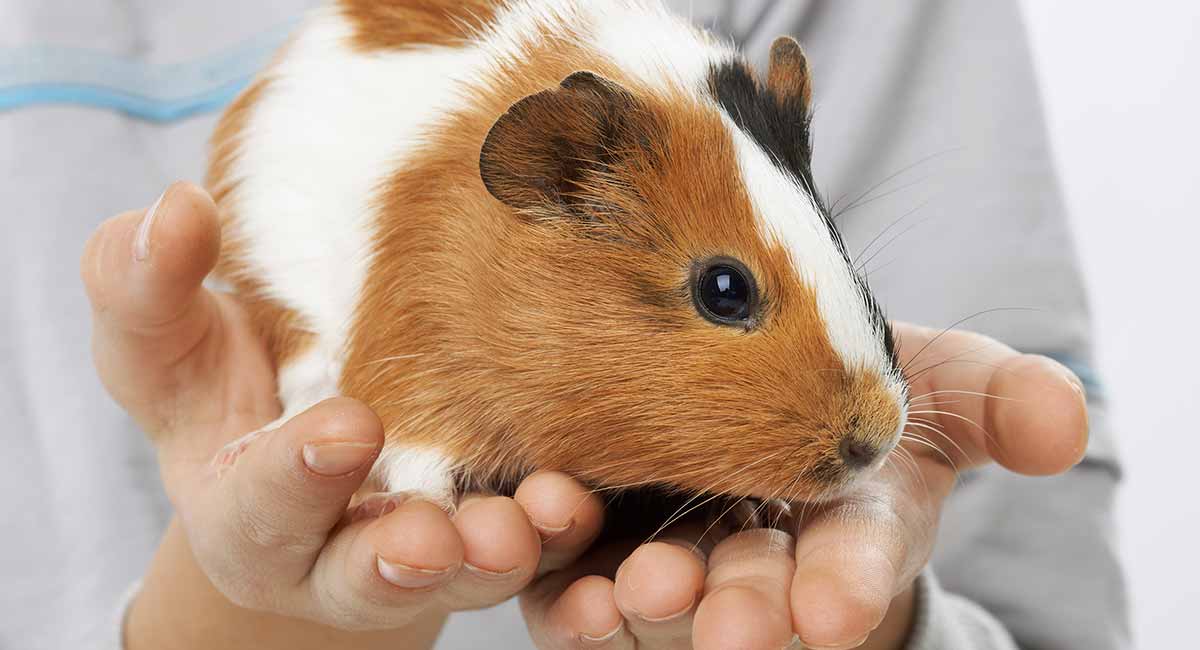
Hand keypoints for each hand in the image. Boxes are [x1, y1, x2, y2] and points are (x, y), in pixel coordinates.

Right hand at [82, 182, 606, 648]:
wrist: (309, 419)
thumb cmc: (224, 375)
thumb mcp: (169, 335)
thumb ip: (148, 285)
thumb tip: (176, 205)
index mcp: (245, 513)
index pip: (259, 508)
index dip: (296, 477)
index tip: (347, 427)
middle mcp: (333, 555)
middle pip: (363, 575)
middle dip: (396, 557)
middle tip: (431, 536)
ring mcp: (424, 554)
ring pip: (462, 575)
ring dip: (495, 554)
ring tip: (526, 523)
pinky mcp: (493, 533)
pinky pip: (535, 548)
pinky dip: (559, 529)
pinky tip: (578, 495)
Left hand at [519, 322, 1087, 648]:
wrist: (750, 384)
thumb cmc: (854, 395)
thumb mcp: (939, 385)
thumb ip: (997, 400)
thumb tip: (1066, 424)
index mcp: (846, 524)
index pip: (857, 561)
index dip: (848, 586)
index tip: (830, 610)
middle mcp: (758, 553)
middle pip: (750, 590)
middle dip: (742, 608)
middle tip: (727, 617)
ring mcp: (672, 553)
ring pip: (653, 592)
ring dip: (644, 600)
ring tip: (634, 588)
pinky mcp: (591, 540)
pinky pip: (568, 570)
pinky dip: (556, 571)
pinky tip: (542, 549)